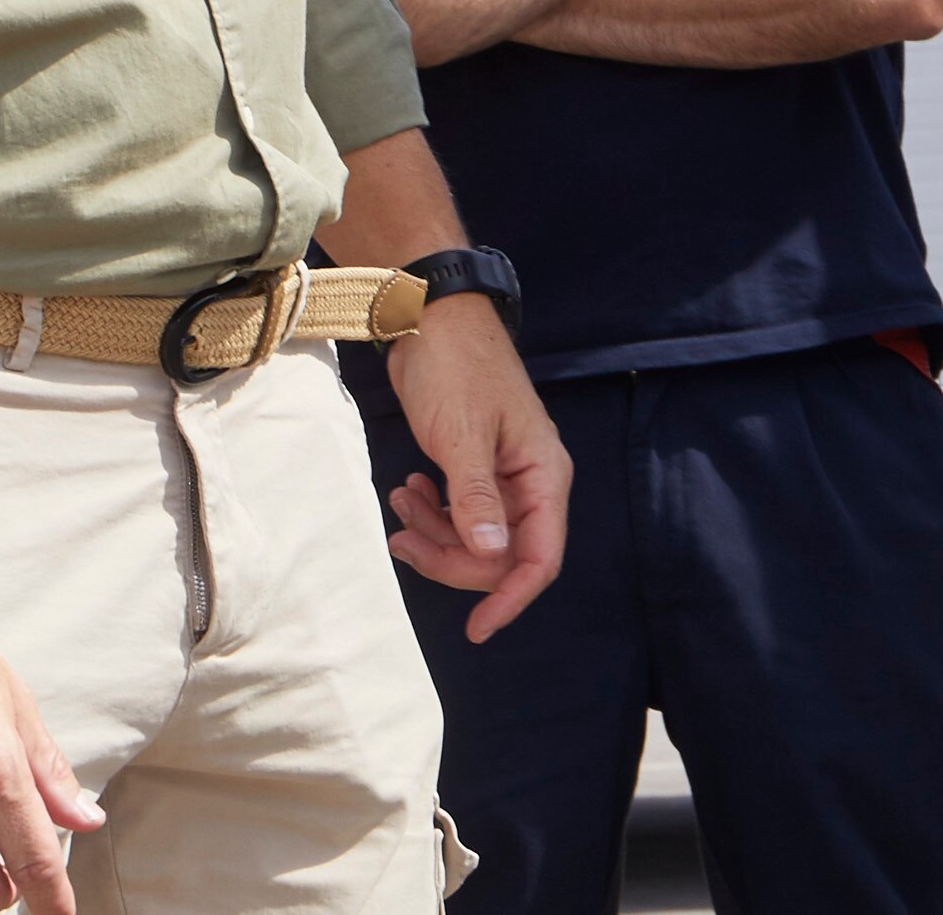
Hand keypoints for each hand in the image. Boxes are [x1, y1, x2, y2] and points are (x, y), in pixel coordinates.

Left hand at [379, 297, 571, 641]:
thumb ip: (477, 501)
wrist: (431, 314)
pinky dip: (432, 512)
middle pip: (501, 554)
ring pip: (476, 536)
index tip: (476, 629)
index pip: (540, 557)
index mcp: (543, 474)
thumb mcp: (462, 436)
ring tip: (399, 507)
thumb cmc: (455, 367)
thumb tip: (494, 559)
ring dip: (435, 534)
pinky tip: (408, 491)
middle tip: (403, 543)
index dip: (510, 597)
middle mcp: (530, 480)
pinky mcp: (475, 465)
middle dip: (452, 558)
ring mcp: (502, 473)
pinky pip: (460, 512)